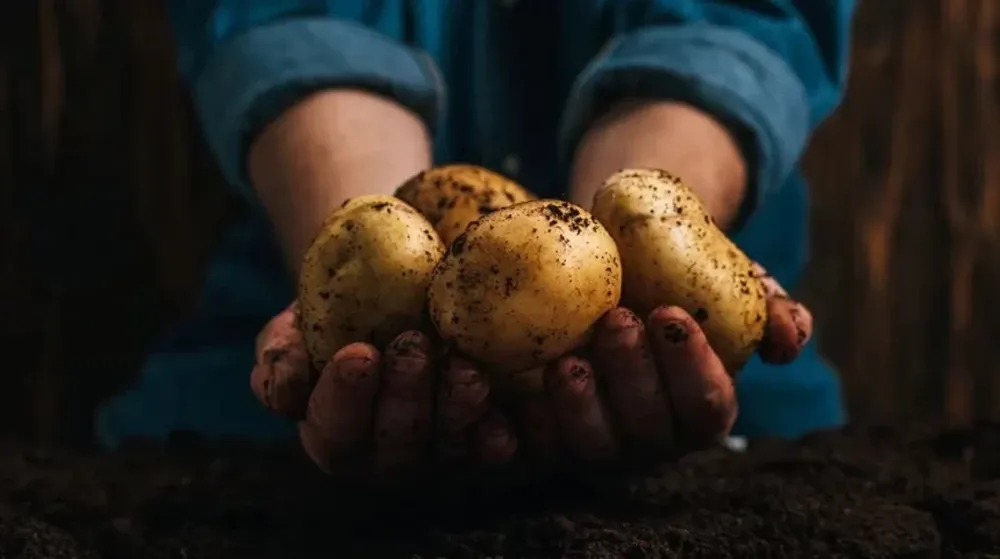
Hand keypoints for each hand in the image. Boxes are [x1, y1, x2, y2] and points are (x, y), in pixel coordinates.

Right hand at [249, 303, 517, 481]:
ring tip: (465, 370)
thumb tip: (285, 391)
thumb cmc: (335, 312)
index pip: (333, 429)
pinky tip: (504, 416)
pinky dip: (498, 434)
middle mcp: (386, 455)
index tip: (357, 353)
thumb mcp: (296, 324)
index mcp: (333, 432)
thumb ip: (281, 355)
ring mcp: (439, 450)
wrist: (395, 292)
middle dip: (404, 398)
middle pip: (395, 444)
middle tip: (413, 348)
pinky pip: (493, 447)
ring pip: (448, 446)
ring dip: (456, 411)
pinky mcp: (483, 439)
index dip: (344, 398)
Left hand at [481, 263, 812, 464]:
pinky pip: (525, 449)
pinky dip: (510, 433)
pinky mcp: (538, 439)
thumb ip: (766, 305)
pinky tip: (494, 397)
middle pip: (646, 433)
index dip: (692, 369)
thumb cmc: (671, 277)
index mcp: (696, 408)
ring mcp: (591, 443)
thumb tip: (790, 334)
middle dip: (633, 380)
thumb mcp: (724, 280)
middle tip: (615, 321)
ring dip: (577, 409)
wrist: (602, 268)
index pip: (705, 408)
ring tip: (565, 359)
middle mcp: (647, 437)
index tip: (671, 314)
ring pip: (587, 448)